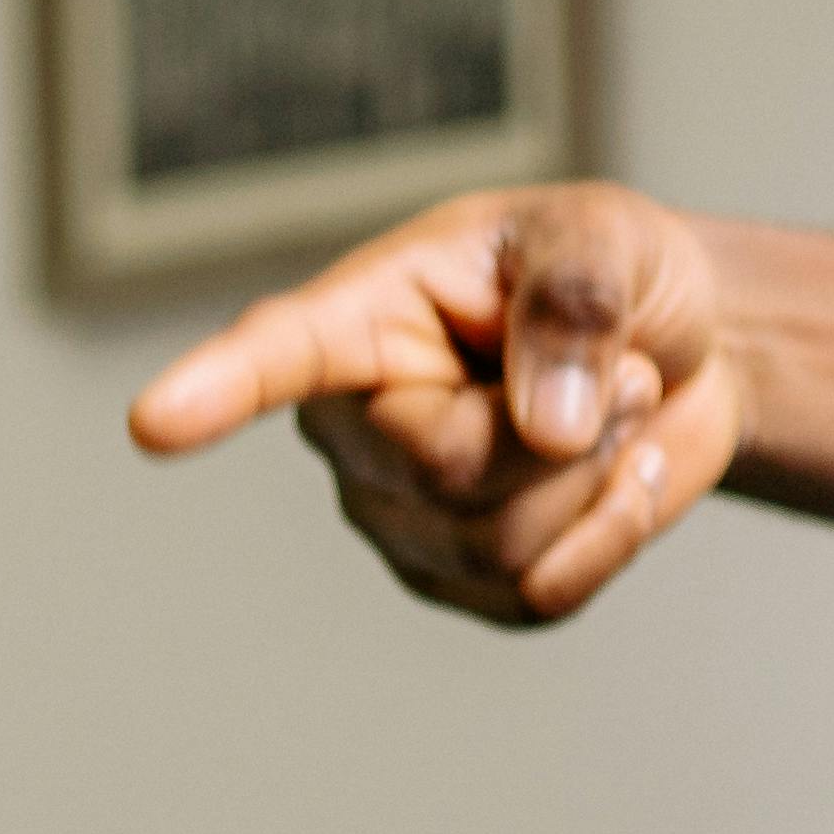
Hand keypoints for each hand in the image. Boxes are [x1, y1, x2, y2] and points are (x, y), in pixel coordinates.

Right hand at [129, 181, 746, 624]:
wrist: (678, 355)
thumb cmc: (613, 273)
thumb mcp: (602, 237)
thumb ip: (574, 304)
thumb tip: (548, 426)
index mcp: (361, 320)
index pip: (279, 355)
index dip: (217, 389)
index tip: (154, 422)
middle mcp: (355, 430)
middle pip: (449, 472)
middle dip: (565, 429)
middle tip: (614, 367)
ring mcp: (400, 520)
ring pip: (505, 547)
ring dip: (600, 477)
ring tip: (612, 412)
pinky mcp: (461, 585)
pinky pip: (544, 596)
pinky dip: (611, 536)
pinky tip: (614, 481)